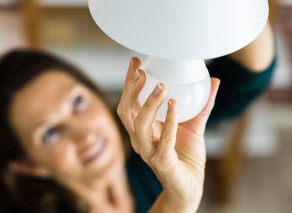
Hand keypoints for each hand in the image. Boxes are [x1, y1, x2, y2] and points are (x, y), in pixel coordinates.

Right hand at [117, 57, 219, 211]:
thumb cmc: (186, 156)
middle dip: (130, 89)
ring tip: (161, 87)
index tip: (135, 62)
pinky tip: (175, 105)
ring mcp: (148, 151)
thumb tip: (214, 80)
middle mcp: (140, 138)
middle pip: (125, 111)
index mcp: (143, 128)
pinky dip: (169, 122)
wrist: (189, 186)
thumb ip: (203, 104)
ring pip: (139, 125)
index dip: (129, 82)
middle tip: (141, 71)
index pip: (129, 102)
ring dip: (148, 104)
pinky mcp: (161, 162)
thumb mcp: (195, 125)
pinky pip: (163, 141)